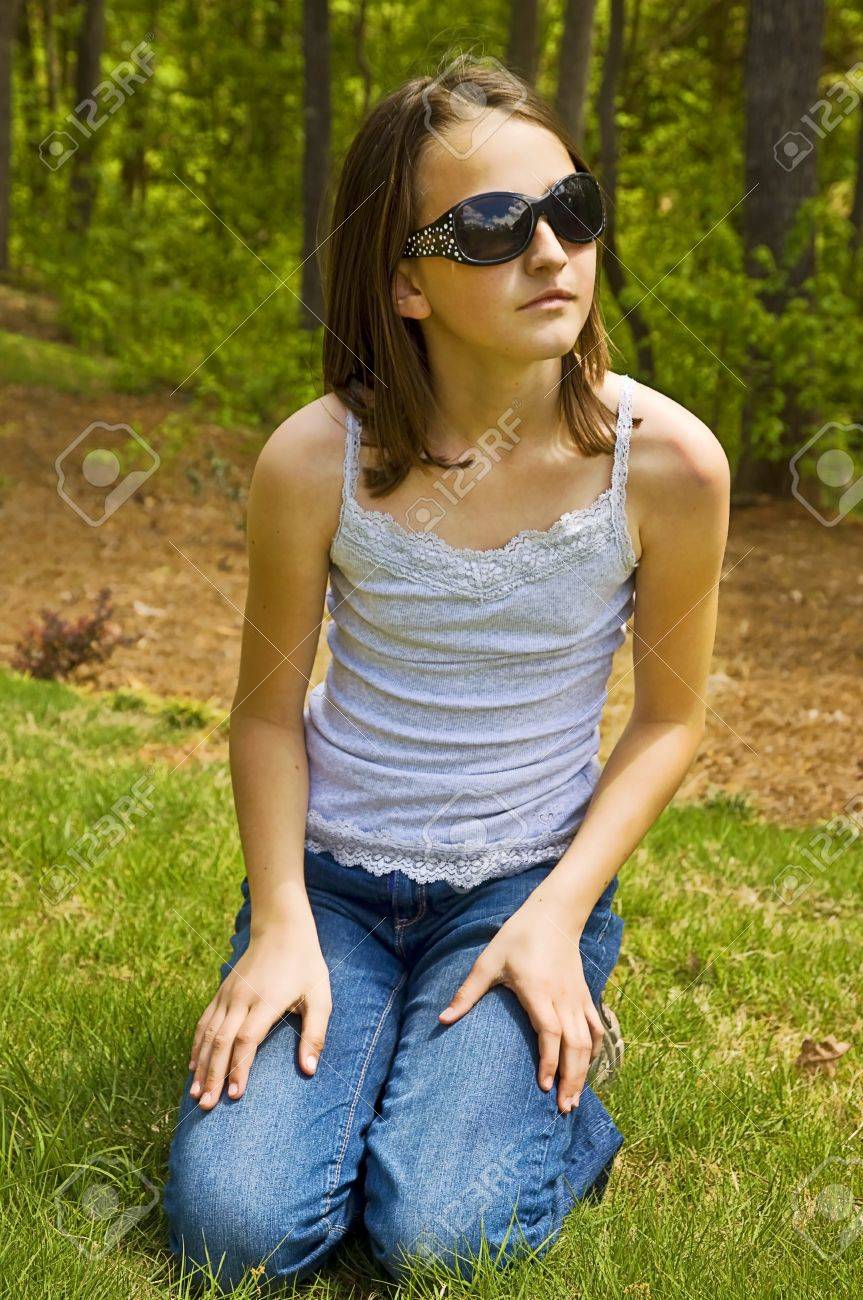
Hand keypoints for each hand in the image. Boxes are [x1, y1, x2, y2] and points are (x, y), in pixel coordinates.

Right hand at [188, 914, 330, 1109]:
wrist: (281, 928)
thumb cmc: (305, 965)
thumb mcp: (320, 997)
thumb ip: (315, 1033)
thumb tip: (309, 1070)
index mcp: (266, 1001)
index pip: (246, 1041)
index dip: (239, 1069)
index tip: (235, 1096)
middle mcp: (241, 999)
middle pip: (221, 1042)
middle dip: (213, 1076)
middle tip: (207, 1106)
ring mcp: (228, 995)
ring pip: (208, 1033)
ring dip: (200, 1065)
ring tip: (195, 1094)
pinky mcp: (222, 992)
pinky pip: (204, 1021)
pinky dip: (196, 1045)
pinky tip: (193, 1065)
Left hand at [438, 891, 603, 1113]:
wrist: (553, 915)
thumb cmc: (516, 938)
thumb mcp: (488, 962)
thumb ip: (467, 993)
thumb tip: (442, 1019)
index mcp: (538, 991)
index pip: (550, 1033)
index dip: (549, 1062)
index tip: (544, 1086)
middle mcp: (562, 998)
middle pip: (575, 1046)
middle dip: (572, 1079)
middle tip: (564, 1109)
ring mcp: (577, 997)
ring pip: (589, 1041)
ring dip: (584, 1071)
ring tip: (575, 1098)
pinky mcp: (585, 994)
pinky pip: (595, 1027)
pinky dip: (594, 1050)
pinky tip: (588, 1068)